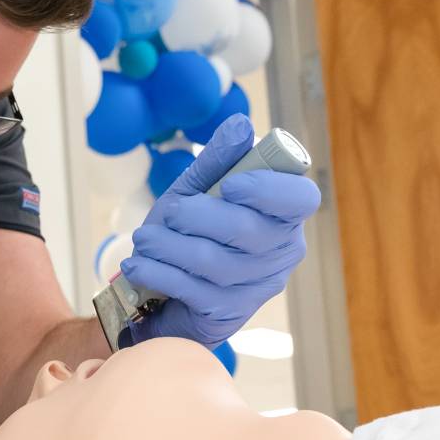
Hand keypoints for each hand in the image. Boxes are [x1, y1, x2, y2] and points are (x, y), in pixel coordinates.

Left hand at [121, 115, 322, 347]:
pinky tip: (139, 265)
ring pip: (216, 262)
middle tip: (169, 213)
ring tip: (144, 239)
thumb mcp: (196, 191)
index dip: (269, 189)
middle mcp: (281, 253)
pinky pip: (195, 290)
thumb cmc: (187, 232)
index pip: (300, 199)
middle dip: (198, 217)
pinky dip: (160, 273)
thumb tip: (240, 125)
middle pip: (248, 231)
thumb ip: (218, 160)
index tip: (230, 184)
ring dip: (170, 246)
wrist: (157, 289)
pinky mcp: (230, 314)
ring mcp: (258, 287)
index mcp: (282, 215)